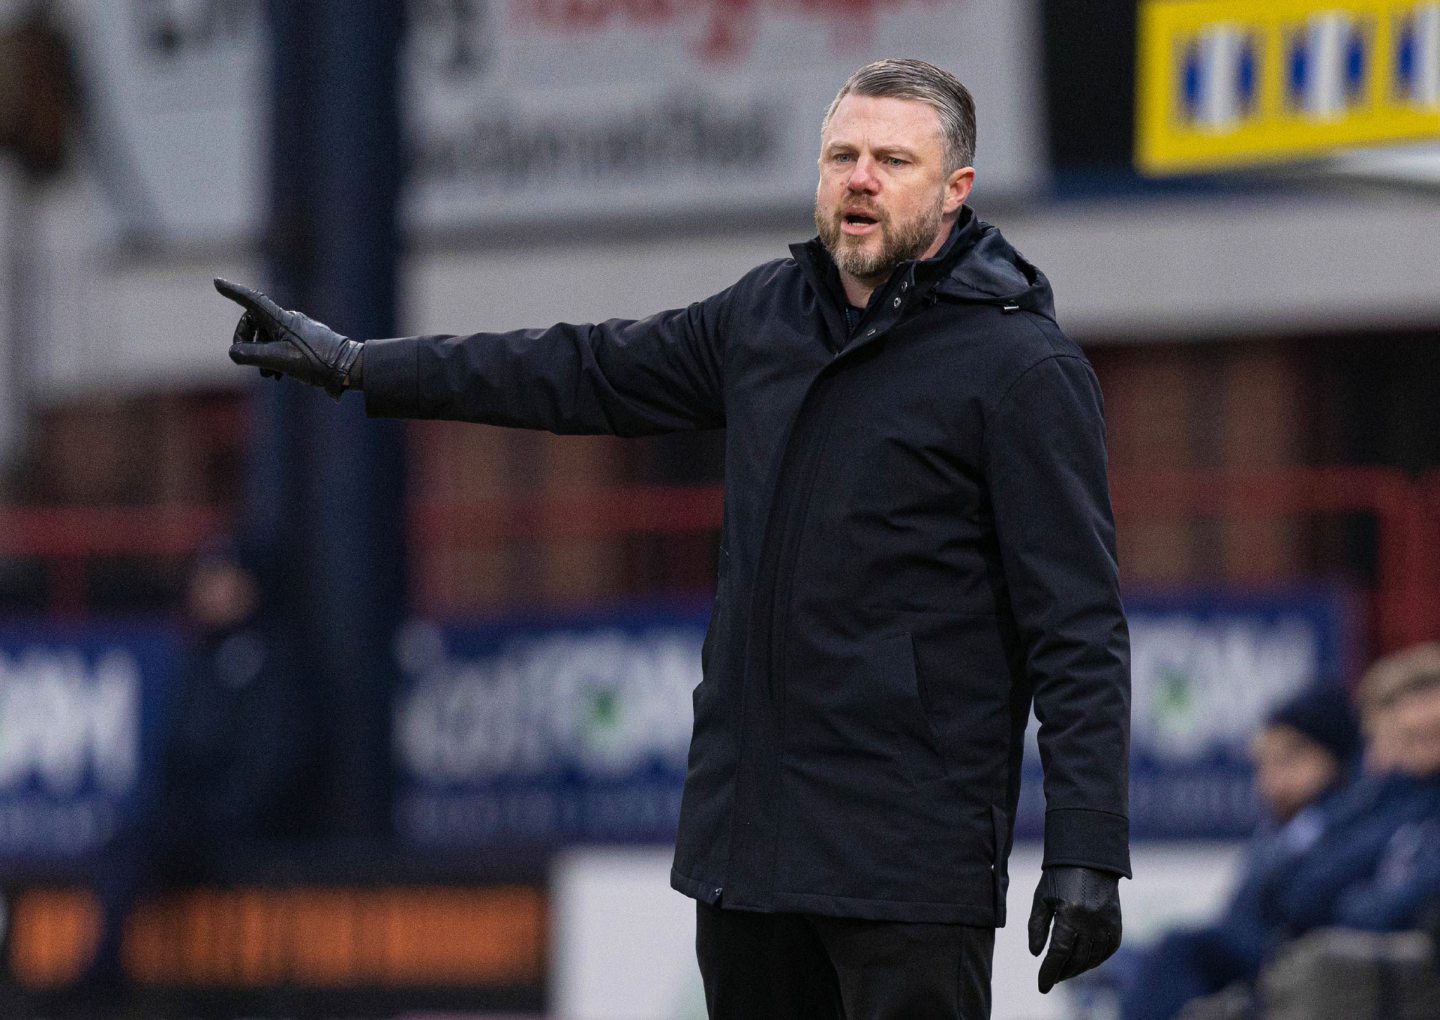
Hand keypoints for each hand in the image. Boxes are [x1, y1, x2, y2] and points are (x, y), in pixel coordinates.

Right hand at [216, 278, 363, 399]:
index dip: (233, 292)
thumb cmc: (316, 361)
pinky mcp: (304, 342)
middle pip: (254, 323)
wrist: (349, 368)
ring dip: (260, 355)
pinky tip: (279, 376)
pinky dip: (273, 359)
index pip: (252, 301)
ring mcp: (297, 330)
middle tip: (249, 360)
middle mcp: (288, 320)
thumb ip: (252, 355)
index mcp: (281, 319)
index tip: (217, 282)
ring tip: (269, 375)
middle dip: (246, 342)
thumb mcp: (279, 360)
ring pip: (266, 337)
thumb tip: (233, 352)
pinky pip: (279, 345)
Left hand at [1028, 865, 1121, 993]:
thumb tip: (1036, 954)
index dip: (1049, 972)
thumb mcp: (1041, 899)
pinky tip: (1085, 961)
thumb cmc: (1059, 877)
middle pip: (1076, 959)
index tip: (1042, 986)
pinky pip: (1108, 949)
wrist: (1088, 858)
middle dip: (1062, 972)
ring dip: (1078, 969)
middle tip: (1052, 978)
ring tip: (1065, 971)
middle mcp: (1090, 921)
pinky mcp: (1116, 922)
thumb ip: (1036, 927)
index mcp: (1069, 914)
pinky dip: (1096, 959)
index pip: (1058, 953)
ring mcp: (1106, 922)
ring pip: (1093, 958)